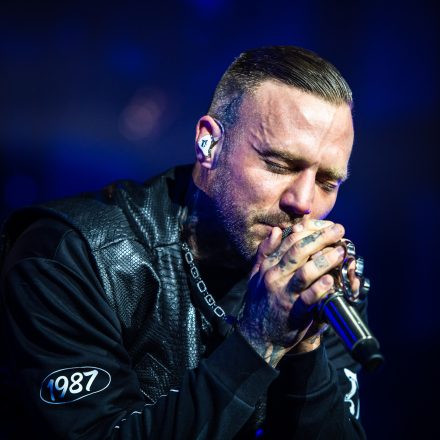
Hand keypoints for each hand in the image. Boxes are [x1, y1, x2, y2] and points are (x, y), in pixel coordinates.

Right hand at [237, 219, 345, 366]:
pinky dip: (320, 288)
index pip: (289, 241)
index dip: (309, 230)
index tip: (325, 225)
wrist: (256, 335)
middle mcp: (275, 276)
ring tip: (340, 252)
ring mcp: (284, 293)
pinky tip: (330, 280)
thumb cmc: (259, 303)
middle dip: (321, 238)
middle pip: (299, 251)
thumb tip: (276, 231)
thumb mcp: (256, 274)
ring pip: (305, 272)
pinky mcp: (293, 312)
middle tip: (339, 230)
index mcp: (268, 265)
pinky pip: (308, 298)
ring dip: (325, 260)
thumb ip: (265, 252)